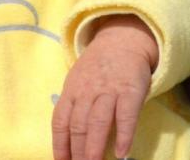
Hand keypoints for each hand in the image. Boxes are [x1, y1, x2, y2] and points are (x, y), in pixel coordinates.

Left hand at [52, 14, 157, 159]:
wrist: (121, 40)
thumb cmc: (98, 69)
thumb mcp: (78, 82)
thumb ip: (73, 106)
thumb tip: (66, 139)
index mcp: (71, 91)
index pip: (60, 121)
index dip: (59, 144)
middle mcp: (87, 92)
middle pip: (78, 125)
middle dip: (76, 151)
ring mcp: (109, 90)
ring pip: (98, 122)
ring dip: (94, 146)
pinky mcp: (131, 90)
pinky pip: (126, 115)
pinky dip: (124, 135)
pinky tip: (122, 152)